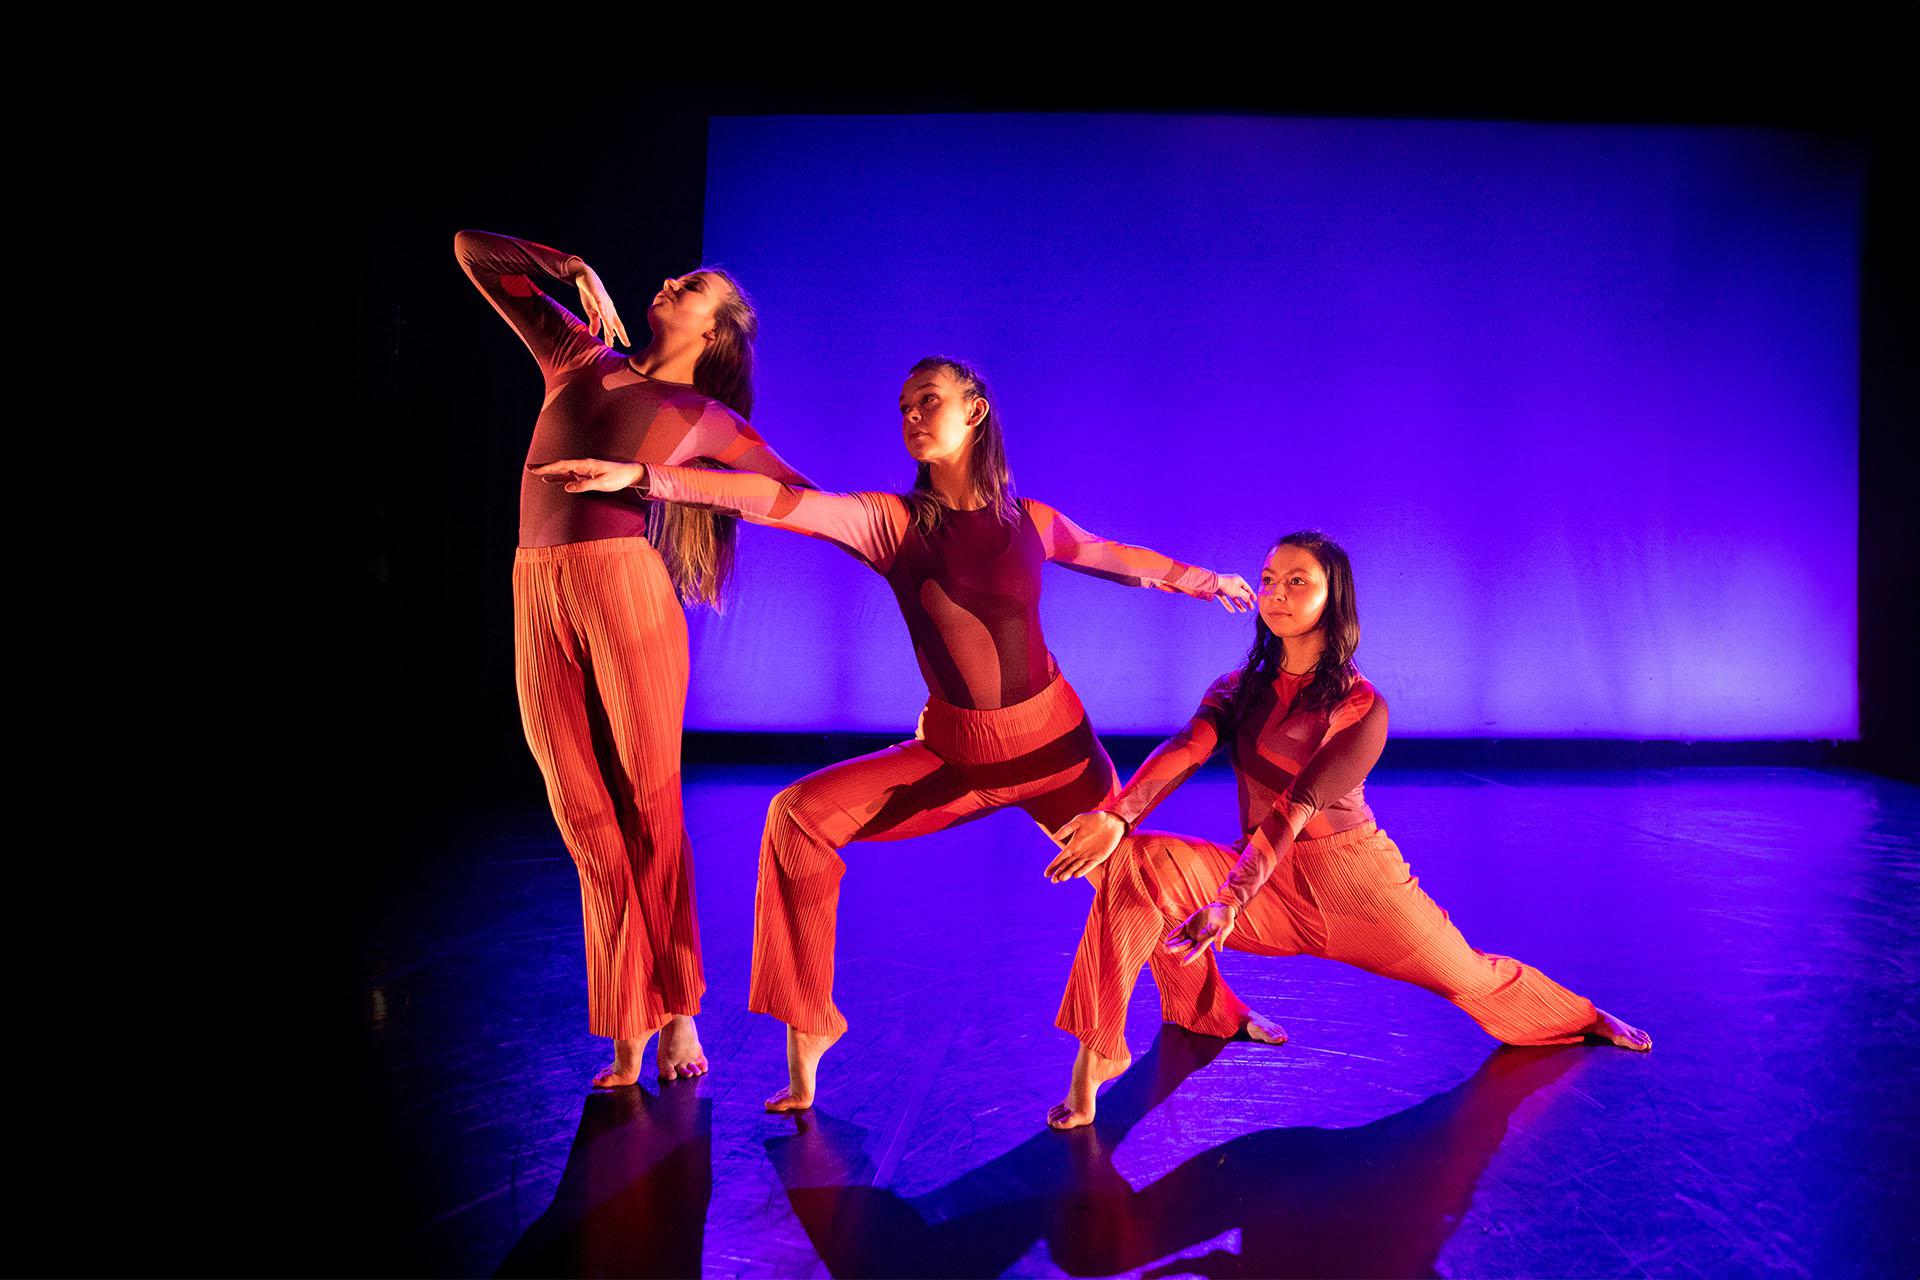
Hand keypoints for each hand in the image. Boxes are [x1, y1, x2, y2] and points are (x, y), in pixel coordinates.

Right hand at [528, 458, 643, 492]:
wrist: (629, 474)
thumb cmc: (618, 477)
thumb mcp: (602, 483)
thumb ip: (585, 485)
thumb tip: (567, 487)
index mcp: (585, 464)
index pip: (563, 465)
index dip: (548, 467)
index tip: (536, 470)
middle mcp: (581, 465)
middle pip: (559, 466)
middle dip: (544, 467)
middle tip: (528, 468)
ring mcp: (582, 470)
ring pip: (562, 470)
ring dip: (548, 471)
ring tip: (534, 472)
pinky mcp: (585, 475)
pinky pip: (568, 476)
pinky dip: (557, 477)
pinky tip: (548, 479)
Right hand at [573, 262, 629, 347]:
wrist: (586, 278)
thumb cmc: (590, 296)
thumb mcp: (591, 312)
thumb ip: (594, 323)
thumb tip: (593, 335)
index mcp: (609, 312)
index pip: (616, 325)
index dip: (621, 335)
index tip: (627, 345)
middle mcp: (609, 307)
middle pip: (614, 322)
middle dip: (618, 333)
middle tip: (624, 344)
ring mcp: (603, 300)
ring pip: (607, 314)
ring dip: (609, 324)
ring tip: (611, 335)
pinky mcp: (596, 293)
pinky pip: (599, 301)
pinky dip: (601, 308)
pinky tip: (602, 315)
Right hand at [1045, 811, 1126, 882]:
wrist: (1111, 821)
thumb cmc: (1094, 819)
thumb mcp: (1078, 821)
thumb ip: (1066, 829)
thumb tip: (1053, 838)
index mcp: (1073, 845)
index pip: (1061, 858)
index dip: (1053, 866)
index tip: (1046, 874)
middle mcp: (1079, 852)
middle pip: (1066, 865)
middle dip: (1059, 873)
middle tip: (1053, 881)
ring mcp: (1088, 856)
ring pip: (1076, 867)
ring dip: (1068, 873)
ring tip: (1062, 879)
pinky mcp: (1098, 858)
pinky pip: (1089, 866)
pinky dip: (1082, 871)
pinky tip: (1075, 875)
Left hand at [1163, 901, 1236, 964]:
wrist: (1222, 907)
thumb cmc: (1226, 918)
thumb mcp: (1227, 926)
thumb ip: (1221, 937)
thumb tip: (1219, 950)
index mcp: (1207, 940)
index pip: (1197, 951)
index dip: (1190, 957)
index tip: (1182, 963)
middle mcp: (1198, 938)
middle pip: (1185, 946)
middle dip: (1176, 948)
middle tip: (1166, 950)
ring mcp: (1192, 931)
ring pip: (1180, 939)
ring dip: (1172, 943)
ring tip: (1164, 946)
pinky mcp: (1189, 923)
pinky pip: (1179, 930)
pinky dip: (1173, 933)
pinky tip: (1167, 938)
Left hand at [1213, 574, 1254, 612]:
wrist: (1213, 583)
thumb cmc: (1227, 585)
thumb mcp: (1238, 591)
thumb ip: (1245, 595)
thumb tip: (1248, 598)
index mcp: (1239, 580)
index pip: (1247, 588)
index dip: (1251, 594)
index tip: (1255, 601)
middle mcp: (1233, 583)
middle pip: (1241, 594)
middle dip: (1246, 602)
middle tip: (1251, 609)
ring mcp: (1226, 588)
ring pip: (1234, 597)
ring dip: (1239, 604)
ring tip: (1243, 611)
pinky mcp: (1220, 592)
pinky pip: (1226, 600)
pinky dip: (1229, 605)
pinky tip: (1232, 611)